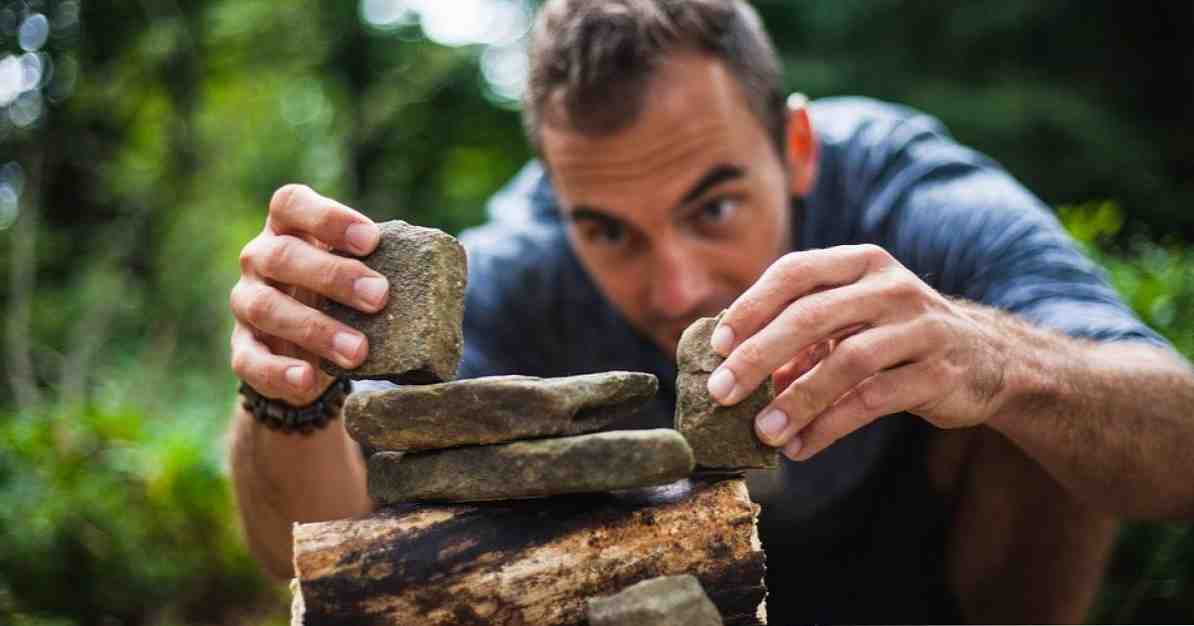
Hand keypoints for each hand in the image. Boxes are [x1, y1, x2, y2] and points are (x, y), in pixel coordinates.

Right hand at [230, 184, 388, 405]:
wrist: (305, 348)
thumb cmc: (342, 295)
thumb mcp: (358, 272)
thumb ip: (382, 266)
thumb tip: (444, 279)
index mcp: (288, 227)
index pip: (291, 204)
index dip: (329, 218)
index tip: (371, 240)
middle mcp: (259, 258)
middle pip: (283, 256)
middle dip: (334, 276)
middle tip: (380, 296)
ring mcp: (246, 302)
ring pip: (268, 308)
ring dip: (316, 329)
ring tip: (358, 350)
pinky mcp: (243, 347)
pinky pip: (249, 361)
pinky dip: (278, 372)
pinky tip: (307, 380)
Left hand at [707, 244, 1011, 460]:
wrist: (987, 359)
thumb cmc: (896, 337)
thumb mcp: (850, 323)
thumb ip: (798, 339)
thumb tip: (731, 372)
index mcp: (860, 263)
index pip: (794, 272)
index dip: (751, 307)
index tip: (716, 345)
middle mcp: (890, 286)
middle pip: (811, 316)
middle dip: (758, 356)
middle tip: (722, 392)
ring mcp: (919, 327)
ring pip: (845, 362)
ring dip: (796, 400)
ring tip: (761, 431)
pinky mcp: (938, 372)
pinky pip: (874, 401)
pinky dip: (830, 426)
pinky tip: (800, 446)